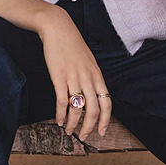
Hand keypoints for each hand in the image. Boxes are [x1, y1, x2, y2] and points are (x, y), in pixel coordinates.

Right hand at [39, 6, 111, 139]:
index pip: (107, 103)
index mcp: (97, 75)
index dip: (105, 120)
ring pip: (77, 108)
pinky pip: (61, 101)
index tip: (101, 131)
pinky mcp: (59, 76)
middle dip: (89, 127)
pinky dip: (61, 114)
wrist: (58, 28)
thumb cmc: (72, 45)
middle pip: (93, 110)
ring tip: (68, 130)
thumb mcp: (88, 61)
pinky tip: (59, 120)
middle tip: (84, 136)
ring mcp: (73, 77)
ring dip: (73, 124)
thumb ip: (91, 78)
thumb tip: (91, 95)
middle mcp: (88, 78)